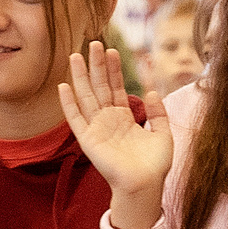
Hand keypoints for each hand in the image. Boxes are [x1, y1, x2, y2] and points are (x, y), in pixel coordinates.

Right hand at [57, 42, 170, 228]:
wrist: (145, 185)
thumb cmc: (155, 165)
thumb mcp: (163, 134)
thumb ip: (158, 113)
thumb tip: (151, 92)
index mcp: (125, 117)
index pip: (117, 87)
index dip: (114, 69)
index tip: (111, 50)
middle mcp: (108, 120)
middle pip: (100, 86)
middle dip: (96, 65)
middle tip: (93, 43)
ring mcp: (96, 128)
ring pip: (86, 96)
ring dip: (80, 77)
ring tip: (76, 56)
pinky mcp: (88, 139)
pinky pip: (75, 119)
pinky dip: (68, 104)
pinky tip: (63, 86)